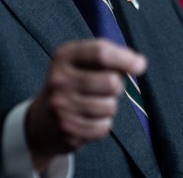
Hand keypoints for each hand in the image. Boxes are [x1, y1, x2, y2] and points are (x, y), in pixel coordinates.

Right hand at [25, 38, 147, 170]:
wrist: (42, 120)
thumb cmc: (74, 84)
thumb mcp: (82, 62)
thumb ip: (109, 57)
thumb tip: (139, 64)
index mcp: (64, 56)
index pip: (101, 52)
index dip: (125, 58)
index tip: (140, 65)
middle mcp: (59, 79)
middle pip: (111, 82)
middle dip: (117, 87)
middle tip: (105, 89)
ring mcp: (61, 105)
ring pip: (110, 106)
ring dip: (109, 107)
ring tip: (94, 104)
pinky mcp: (67, 129)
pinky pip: (104, 127)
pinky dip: (103, 125)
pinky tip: (89, 119)